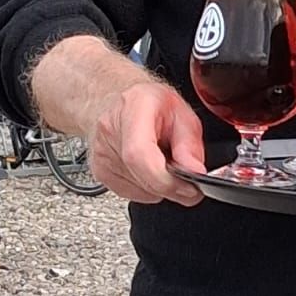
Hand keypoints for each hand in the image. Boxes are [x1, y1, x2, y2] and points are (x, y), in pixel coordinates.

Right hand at [86, 81, 205, 206]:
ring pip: (138, 189)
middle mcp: (111, 129)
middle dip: (170, 185)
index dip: (165, 179)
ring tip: (163, 162)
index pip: (139, 153)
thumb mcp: (183, 114)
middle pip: (140, 175)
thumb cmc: (152, 104)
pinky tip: (150, 169)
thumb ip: (190, 145)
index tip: (187, 187)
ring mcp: (101, 153)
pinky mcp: (99, 171)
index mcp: (134, 108)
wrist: (122, 101)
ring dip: (160, 186)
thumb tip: (195, 173)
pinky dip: (148, 189)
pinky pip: (131, 193)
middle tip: (184, 176)